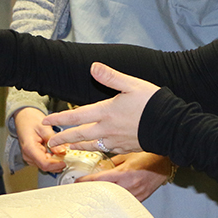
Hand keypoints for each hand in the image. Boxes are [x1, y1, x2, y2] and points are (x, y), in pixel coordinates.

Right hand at [15, 107, 64, 171]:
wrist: (24, 117)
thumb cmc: (31, 120)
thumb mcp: (44, 126)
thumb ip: (52, 139)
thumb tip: (62, 151)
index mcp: (29, 148)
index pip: (44, 163)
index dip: (56, 165)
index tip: (65, 162)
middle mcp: (28, 155)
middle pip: (46, 166)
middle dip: (58, 163)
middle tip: (68, 154)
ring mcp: (30, 157)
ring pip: (46, 165)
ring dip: (56, 161)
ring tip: (63, 150)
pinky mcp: (34, 157)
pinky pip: (45, 161)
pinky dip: (53, 158)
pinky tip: (57, 151)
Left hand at [44, 63, 159, 154]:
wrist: (171, 125)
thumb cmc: (153, 103)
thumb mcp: (131, 84)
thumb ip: (111, 76)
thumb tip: (94, 67)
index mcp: (106, 112)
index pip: (76, 116)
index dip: (59, 118)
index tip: (46, 121)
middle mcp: (108, 129)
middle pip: (79, 135)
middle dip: (62, 138)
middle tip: (50, 142)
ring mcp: (116, 141)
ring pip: (91, 146)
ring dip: (76, 147)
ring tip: (67, 148)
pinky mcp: (125, 148)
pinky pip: (105, 150)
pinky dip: (95, 150)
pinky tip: (95, 149)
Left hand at [80, 152, 172, 201]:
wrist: (165, 165)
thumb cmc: (149, 158)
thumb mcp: (128, 155)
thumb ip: (113, 162)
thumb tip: (101, 166)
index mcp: (124, 174)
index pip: (100, 180)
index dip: (86, 182)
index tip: (78, 182)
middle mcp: (129, 186)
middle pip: (104, 193)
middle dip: (92, 192)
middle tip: (82, 191)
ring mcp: (134, 195)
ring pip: (112, 200)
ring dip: (102, 197)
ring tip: (94, 196)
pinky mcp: (139, 200)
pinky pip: (123, 202)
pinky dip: (115, 200)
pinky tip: (110, 200)